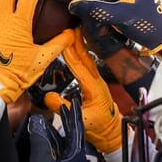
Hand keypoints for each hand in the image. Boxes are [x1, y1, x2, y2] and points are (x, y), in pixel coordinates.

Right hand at [21, 97, 86, 161]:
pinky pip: (51, 153)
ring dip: (51, 131)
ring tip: (43, 118)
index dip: (73, 114)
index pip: (77, 129)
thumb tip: (37, 121)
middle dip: (63, 121)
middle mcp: (72, 161)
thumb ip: (40, 140)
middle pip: (68, 135)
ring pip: (59, 144)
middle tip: (57, 106)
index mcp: (76, 156)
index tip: (71, 101)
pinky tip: (37, 137)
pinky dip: (45, 143)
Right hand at [61, 29, 122, 153]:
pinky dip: (81, 55)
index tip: (64, 41)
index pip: (79, 67)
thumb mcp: (81, 120)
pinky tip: (76, 50)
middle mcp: (97, 81)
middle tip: (69, 27)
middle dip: (76, 42)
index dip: (71, 53)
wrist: (113, 134)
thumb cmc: (100, 129)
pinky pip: (87, 65)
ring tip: (72, 33)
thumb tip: (49, 97)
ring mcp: (97, 82)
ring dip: (79, 46)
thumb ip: (64, 108)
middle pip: (85, 58)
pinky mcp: (95, 84)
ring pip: (87, 60)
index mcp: (94, 88)